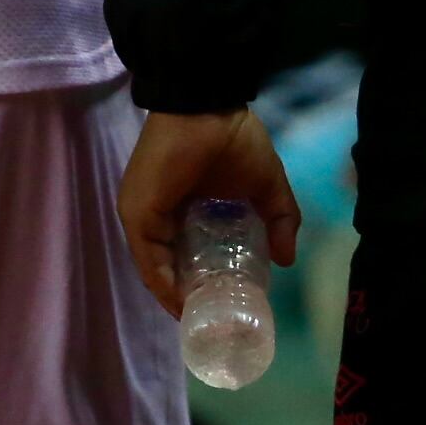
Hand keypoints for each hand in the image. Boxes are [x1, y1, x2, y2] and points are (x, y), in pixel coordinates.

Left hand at [118, 106, 301, 316]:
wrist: (209, 104)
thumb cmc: (233, 138)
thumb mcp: (266, 185)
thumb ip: (280, 219)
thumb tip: (286, 259)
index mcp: (182, 205)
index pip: (183, 253)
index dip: (201, 282)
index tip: (223, 305)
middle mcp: (157, 212)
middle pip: (168, 265)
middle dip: (190, 296)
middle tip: (215, 320)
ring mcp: (143, 212)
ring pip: (155, 267)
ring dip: (175, 297)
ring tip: (201, 320)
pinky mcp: (138, 212)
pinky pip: (147, 259)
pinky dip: (163, 285)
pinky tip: (182, 305)